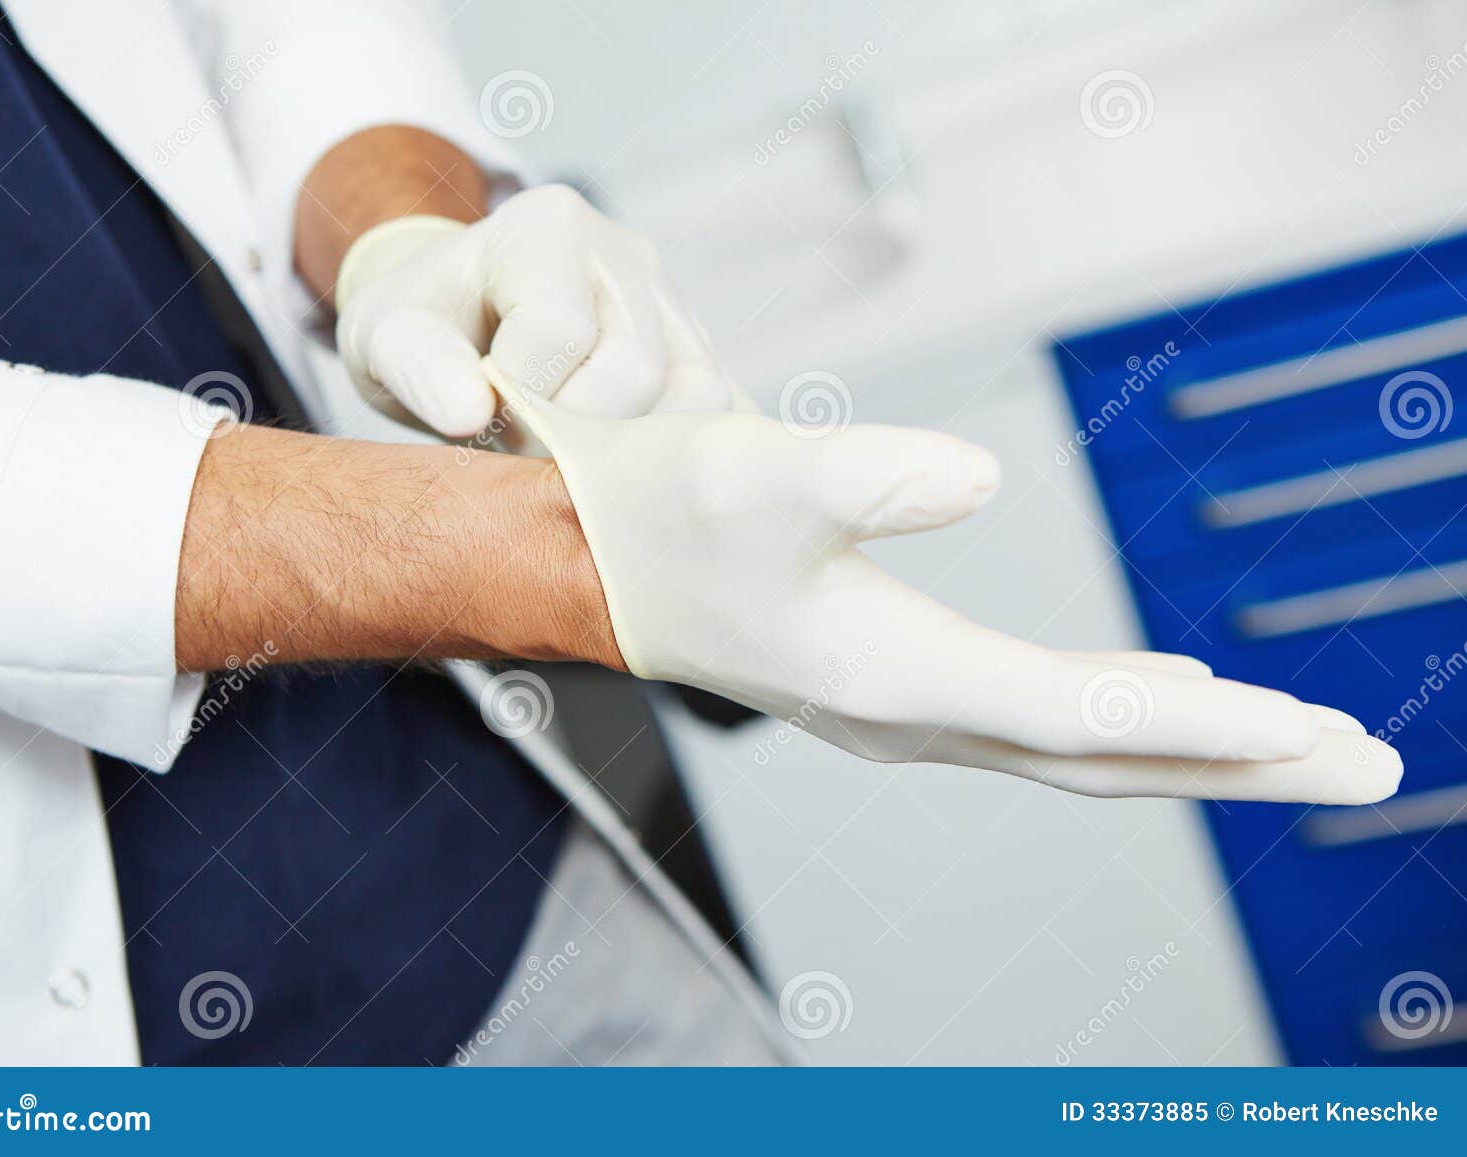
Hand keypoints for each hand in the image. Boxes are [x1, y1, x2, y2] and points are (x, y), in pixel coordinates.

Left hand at [335, 185, 747, 437]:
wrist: (459, 319)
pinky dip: (673, 452)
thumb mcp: (385, 337)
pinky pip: (720, 414)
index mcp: (547, 227)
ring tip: (567, 447)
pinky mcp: (698, 351)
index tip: (479, 415)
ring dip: (631, 449)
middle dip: (575, 431)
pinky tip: (618, 462)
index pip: (560, 332)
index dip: (519, 399)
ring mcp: (673, 302)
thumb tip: (468, 411)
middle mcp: (626, 252)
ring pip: (696, 398)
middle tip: (522, 441)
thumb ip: (416, 366)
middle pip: (637, 370)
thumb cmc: (424, 326)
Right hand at [485, 360, 1402, 803]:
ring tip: (1296, 746)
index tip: (1316, 732)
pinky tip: (1162, 706)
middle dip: (1236, 765)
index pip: (1077, 717)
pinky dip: (1120, 729)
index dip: (1201, 724)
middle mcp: (907, 714)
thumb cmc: (653, 513)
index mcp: (885, 673)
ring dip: (1191, 753)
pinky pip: (1038, 729)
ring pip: (1077, 754)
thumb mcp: (750, 469)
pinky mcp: (893, 690)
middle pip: (1104, 760)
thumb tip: (980, 475)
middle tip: (1366, 765)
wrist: (575, 560)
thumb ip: (861, 470)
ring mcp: (902, 713)